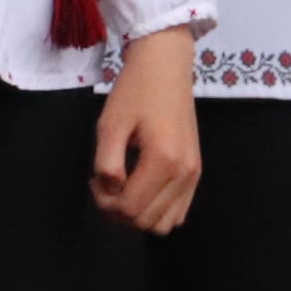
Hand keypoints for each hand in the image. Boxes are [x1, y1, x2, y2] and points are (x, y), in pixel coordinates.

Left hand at [94, 25, 203, 233]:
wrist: (166, 67)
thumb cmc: (134, 91)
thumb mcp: (110, 124)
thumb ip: (107, 163)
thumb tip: (109, 191)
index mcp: (163, 160)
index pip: (131, 209)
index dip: (105, 204)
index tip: (93, 181)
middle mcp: (185, 174)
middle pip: (147, 222)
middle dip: (118, 211)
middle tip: (102, 184)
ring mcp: (194, 175)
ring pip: (165, 223)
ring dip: (138, 214)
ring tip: (120, 188)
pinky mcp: (196, 172)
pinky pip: (178, 211)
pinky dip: (156, 209)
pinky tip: (140, 187)